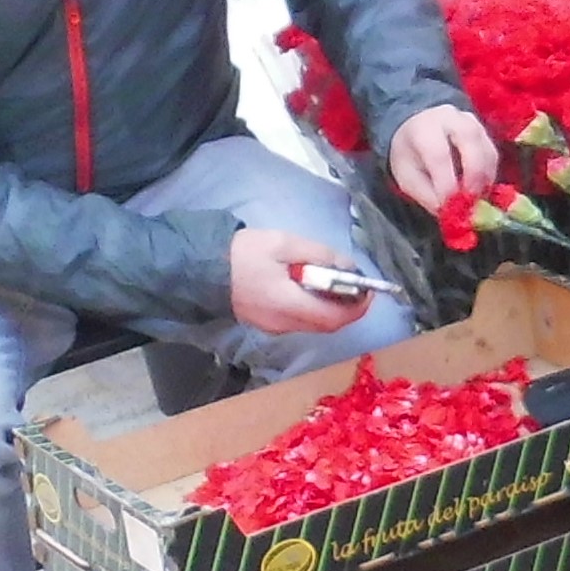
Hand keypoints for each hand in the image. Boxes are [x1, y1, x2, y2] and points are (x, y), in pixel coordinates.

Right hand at [231, 226, 372, 336]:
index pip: (334, 318)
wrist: (199, 268)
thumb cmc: (242, 253)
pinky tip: (311, 288)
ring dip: (330, 308)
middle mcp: (283, 324)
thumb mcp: (285, 243)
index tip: (370, 291)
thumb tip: (348, 267)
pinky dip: (312, 308)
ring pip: (312, 324)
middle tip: (356, 286)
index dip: (357, 308)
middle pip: (326, 325)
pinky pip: (297, 321)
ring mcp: (272, 327)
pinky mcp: (264, 323)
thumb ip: (320, 255)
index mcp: (288, 305)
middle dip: (347, 309)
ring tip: (335, 283)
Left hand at [386, 103, 494, 214]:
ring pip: (486, 146)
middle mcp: (449, 118)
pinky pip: (493, 153)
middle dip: (473, 173)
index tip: (449, 205)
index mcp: (423, 128)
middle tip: (470, 199)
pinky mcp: (484, 131)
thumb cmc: (411, 155)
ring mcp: (471, 122)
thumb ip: (426, 194)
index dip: (446, 182)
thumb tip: (448, 210)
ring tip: (477, 197)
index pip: (438, 154)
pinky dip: (490, 174)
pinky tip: (482, 188)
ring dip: (485, 176)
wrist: (417, 128)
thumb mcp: (407, 177)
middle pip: (469, 138)